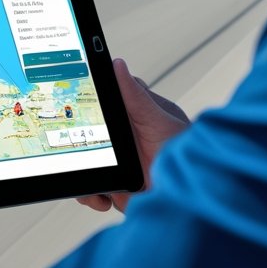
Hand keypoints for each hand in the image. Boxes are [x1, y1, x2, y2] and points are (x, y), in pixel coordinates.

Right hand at [77, 58, 190, 213]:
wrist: (193, 203)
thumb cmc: (190, 158)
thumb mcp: (159, 122)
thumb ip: (135, 96)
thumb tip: (117, 64)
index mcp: (137, 114)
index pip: (106, 95)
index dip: (88, 96)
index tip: (73, 97)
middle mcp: (126, 136)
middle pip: (88, 128)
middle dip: (79, 138)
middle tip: (79, 144)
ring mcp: (119, 161)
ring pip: (85, 158)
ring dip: (83, 170)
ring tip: (95, 179)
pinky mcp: (117, 186)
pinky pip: (93, 186)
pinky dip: (92, 194)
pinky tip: (104, 198)